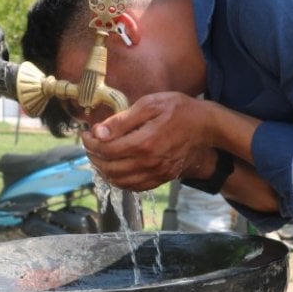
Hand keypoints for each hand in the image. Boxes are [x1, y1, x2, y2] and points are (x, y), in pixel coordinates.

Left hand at [82, 92, 212, 191]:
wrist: (206, 127)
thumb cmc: (179, 110)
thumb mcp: (150, 104)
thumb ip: (122, 120)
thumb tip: (98, 132)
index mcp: (144, 142)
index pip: (106, 149)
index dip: (90, 143)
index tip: (86, 134)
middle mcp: (149, 162)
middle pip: (109, 167)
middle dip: (93, 156)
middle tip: (90, 144)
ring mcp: (156, 173)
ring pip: (118, 180)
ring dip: (103, 170)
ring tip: (99, 156)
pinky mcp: (162, 179)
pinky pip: (133, 187)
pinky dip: (119, 180)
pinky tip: (115, 168)